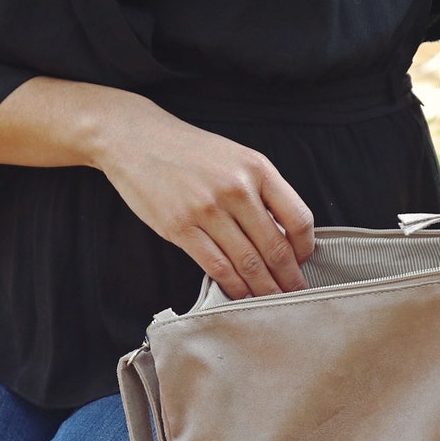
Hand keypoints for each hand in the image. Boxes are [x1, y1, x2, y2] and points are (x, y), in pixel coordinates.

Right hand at [0, 78, 313, 299]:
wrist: (134, 137)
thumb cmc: (186, 150)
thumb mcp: (233, 157)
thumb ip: (259, 189)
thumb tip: (283, 233)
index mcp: (257, 168)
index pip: (298, 218)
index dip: (305, 248)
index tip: (304, 262)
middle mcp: (236, 188)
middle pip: (275, 248)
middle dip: (288, 279)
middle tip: (296, 296)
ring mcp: (207, 209)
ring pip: (247, 263)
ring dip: (263, 289)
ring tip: (272, 303)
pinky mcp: (180, 227)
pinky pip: (217, 267)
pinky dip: (233, 287)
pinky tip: (240, 295)